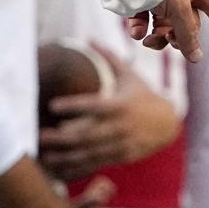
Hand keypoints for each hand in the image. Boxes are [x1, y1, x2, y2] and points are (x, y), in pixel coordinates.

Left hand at [39, 50, 180, 179]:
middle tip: (40, 135)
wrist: (168, 124)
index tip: (52, 105)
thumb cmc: (143, 95)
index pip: (93, 106)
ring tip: (44, 156)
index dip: (73, 106)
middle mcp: (120, 127)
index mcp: (121, 105)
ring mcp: (120, 145)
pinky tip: (59, 169)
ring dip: (65, 157)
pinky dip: (76, 169)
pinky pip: (95, 165)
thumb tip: (89, 38)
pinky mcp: (120, 158)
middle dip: (63, 138)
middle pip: (88, 135)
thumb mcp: (129, 75)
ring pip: (89, 154)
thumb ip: (109, 58)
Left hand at [127, 0, 208, 62]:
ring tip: (148, 42)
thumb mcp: (179, 9)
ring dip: (158, 37)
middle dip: (179, 36)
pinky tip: (137, 33)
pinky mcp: (138, 1)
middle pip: (186, 22)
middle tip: (172, 42)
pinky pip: (143, 21)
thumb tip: (196, 58)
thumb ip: (187, 35)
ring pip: (163, 25)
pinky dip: (140, 29)